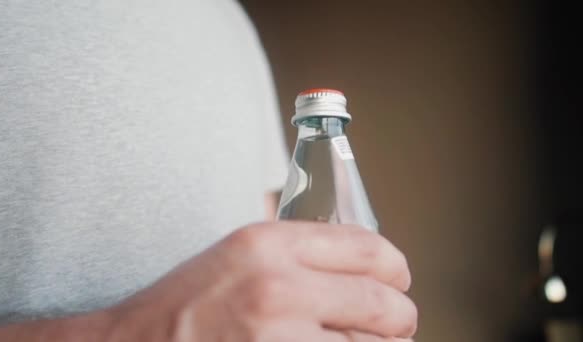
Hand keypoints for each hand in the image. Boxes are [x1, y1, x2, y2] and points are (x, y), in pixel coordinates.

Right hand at [106, 222, 416, 340]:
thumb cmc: (183, 308)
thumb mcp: (237, 255)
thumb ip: (297, 250)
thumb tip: (362, 259)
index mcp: (268, 244)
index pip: (370, 248)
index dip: (395, 268)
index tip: (396, 280)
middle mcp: (278, 288)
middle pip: (385, 303)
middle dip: (399, 318)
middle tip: (393, 324)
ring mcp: (281, 340)